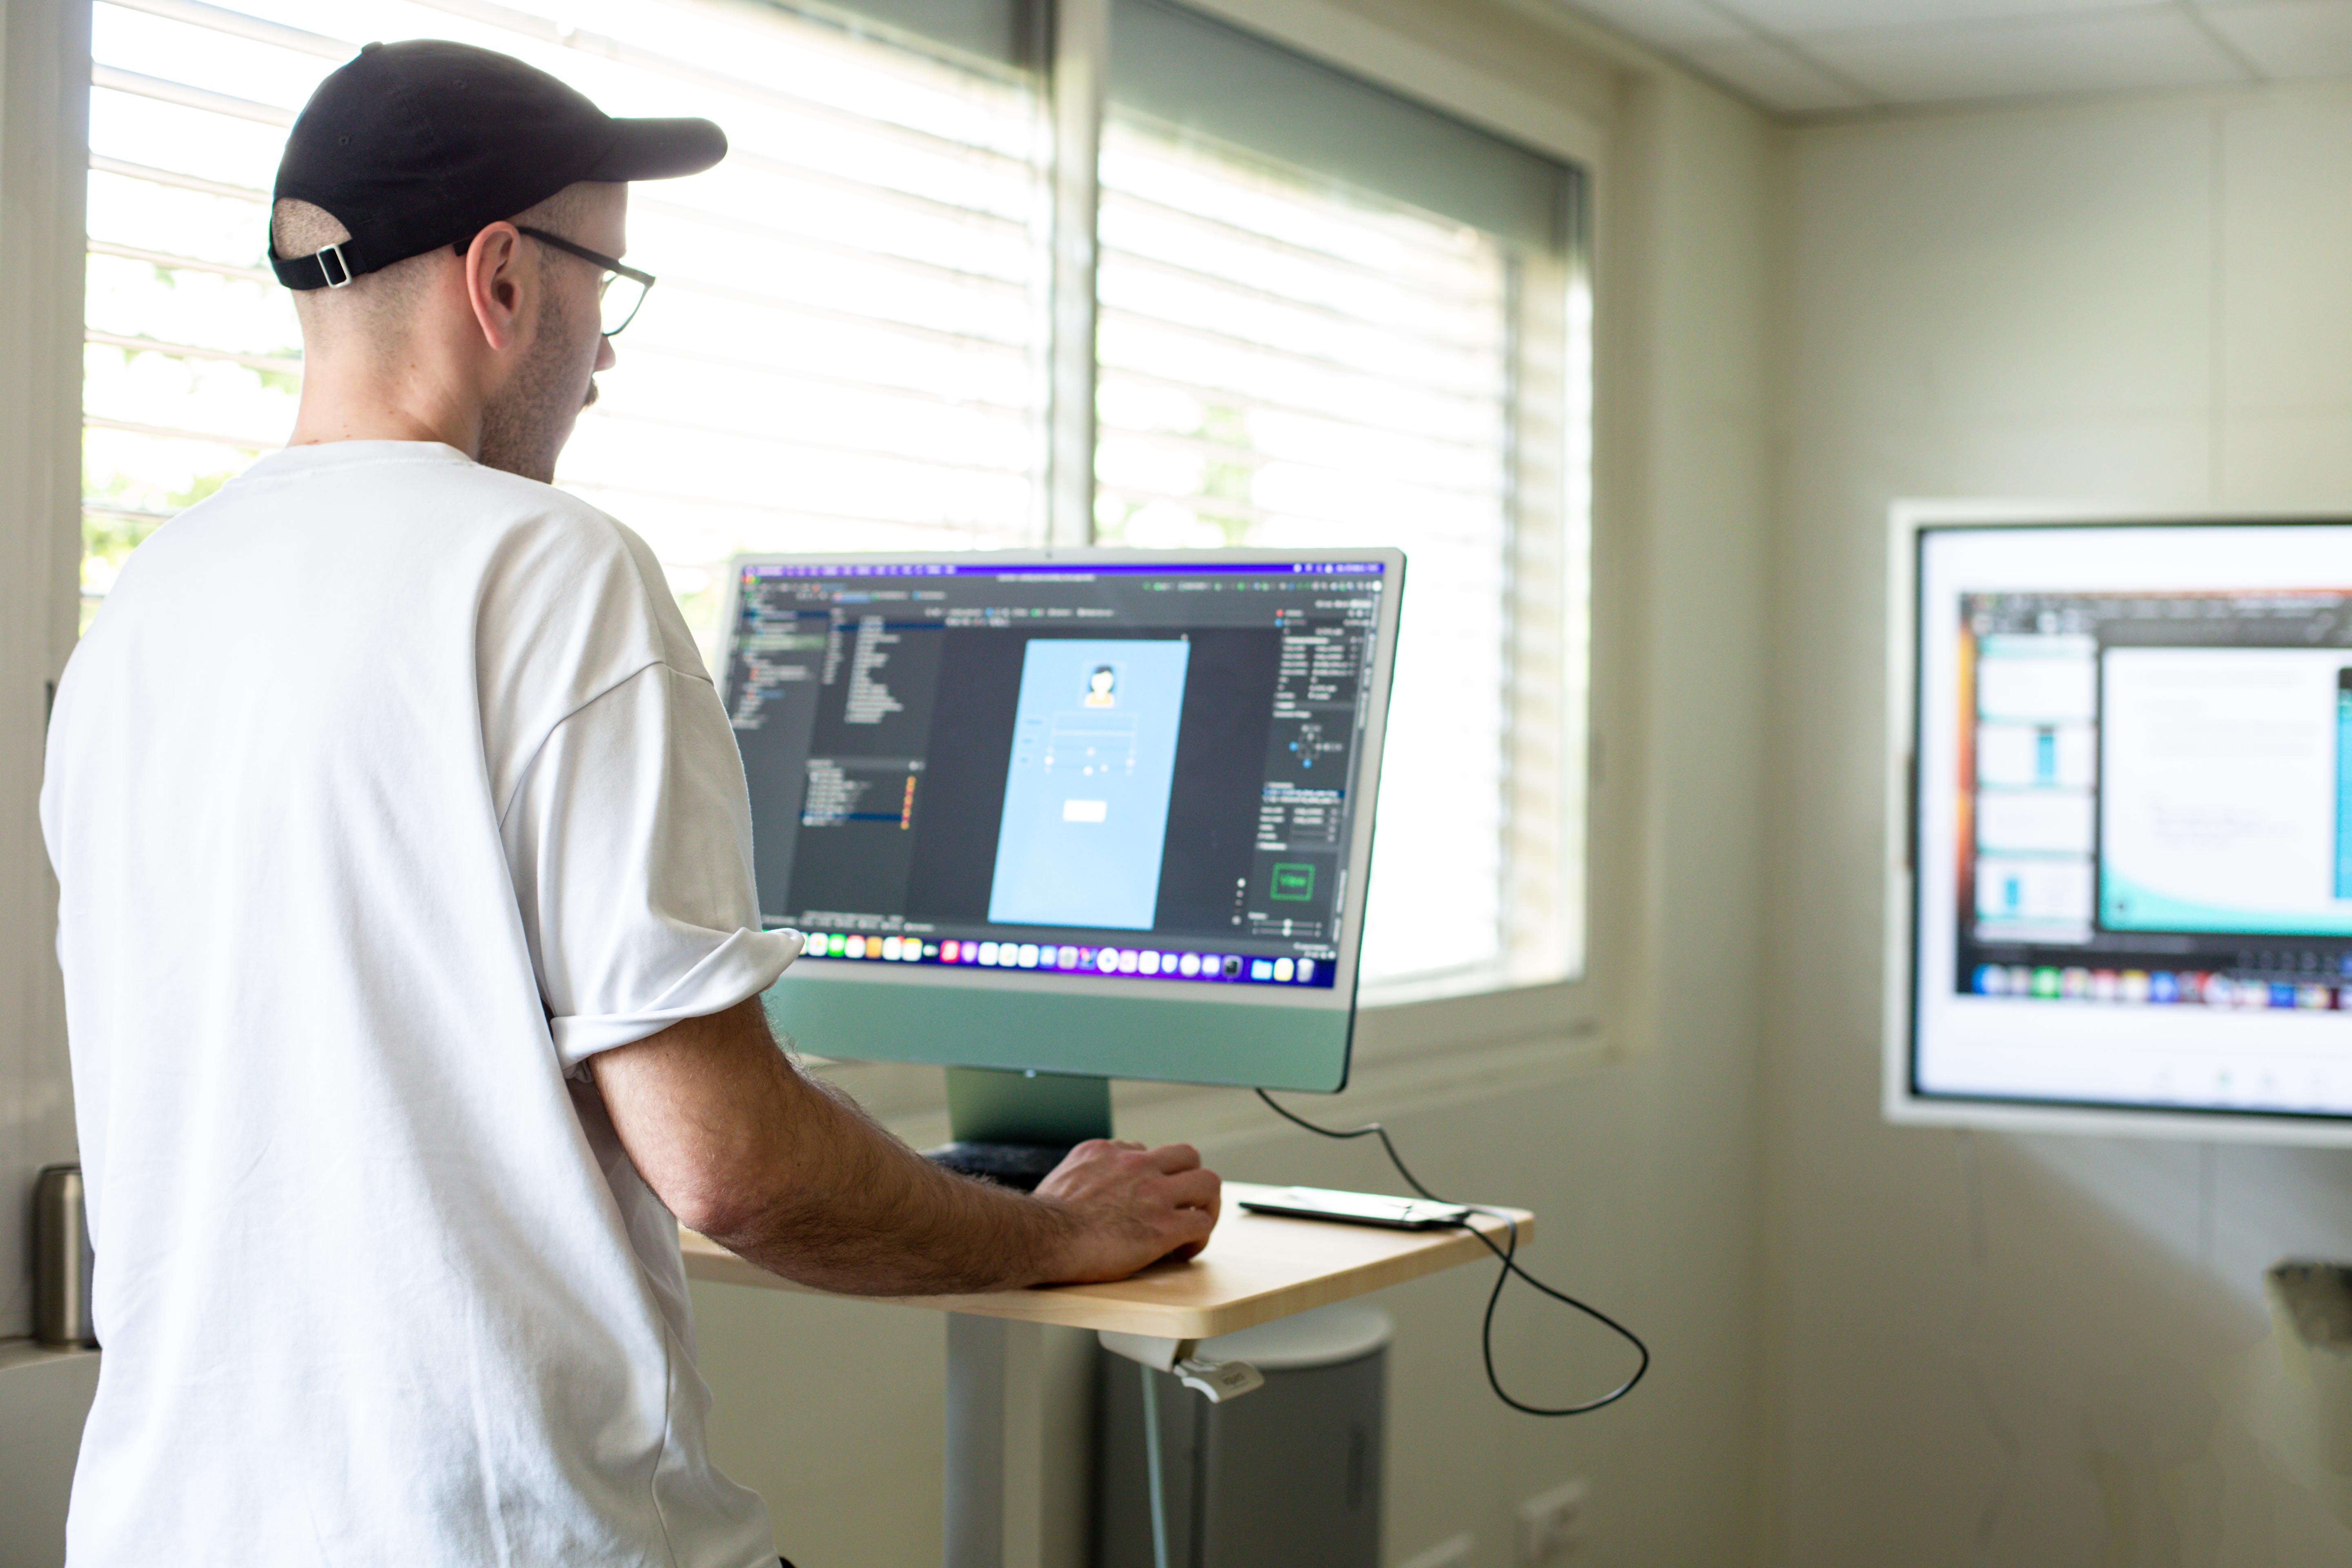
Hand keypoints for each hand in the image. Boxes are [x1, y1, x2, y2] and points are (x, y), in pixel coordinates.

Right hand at [1033, 1139, 1220, 1283]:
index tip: (1148, 1196)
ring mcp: (1154, 1193)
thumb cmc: (1043, 1220)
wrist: (1042, 1237)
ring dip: (1206, 1205)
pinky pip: (1201, 1223)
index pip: (1146, 1151)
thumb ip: (1084, 1177)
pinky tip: (1185, 1251)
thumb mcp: (1062, 1178)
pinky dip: (1199, 1237)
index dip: (1152, 1176)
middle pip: (1187, 1155)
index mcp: (1107, 1152)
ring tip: (1196, 1223)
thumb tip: (1086, 1191)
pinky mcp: (1164, 1225)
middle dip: (1190, 1179)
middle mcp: (1136, 1165)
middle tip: (1185, 1203)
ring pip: (1207, 1183)